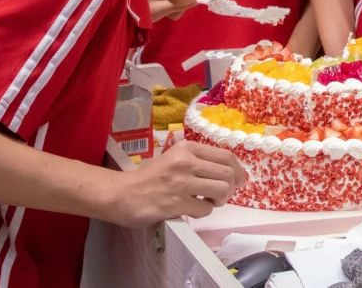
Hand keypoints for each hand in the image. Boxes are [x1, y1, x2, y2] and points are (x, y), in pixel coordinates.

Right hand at [107, 140, 246, 226]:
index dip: (238, 170)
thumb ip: (198, 162)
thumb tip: (230, 174)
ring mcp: (181, 183)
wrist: (121, 194)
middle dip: (230, 188)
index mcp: (187, 148)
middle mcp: (186, 162)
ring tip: (208, 203)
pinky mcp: (176, 203)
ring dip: (219, 201)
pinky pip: (205, 209)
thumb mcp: (174, 159)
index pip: (226, 156)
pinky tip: (192, 210)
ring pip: (221, 190)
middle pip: (228, 174)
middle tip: (221, 196)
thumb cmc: (150, 178)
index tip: (240, 180)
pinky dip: (203, 213)